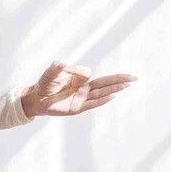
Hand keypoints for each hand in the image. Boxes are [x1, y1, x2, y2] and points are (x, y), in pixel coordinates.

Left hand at [21, 61, 136, 117]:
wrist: (36, 99)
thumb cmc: (44, 84)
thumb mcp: (50, 73)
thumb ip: (57, 67)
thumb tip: (64, 63)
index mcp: (79, 78)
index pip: (87, 72)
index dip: (78, 70)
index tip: (65, 68)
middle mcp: (83, 88)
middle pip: (105, 83)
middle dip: (119, 79)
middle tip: (134, 77)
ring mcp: (82, 98)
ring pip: (101, 93)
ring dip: (114, 89)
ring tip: (127, 85)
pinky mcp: (77, 108)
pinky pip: (92, 104)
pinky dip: (101, 100)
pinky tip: (112, 97)